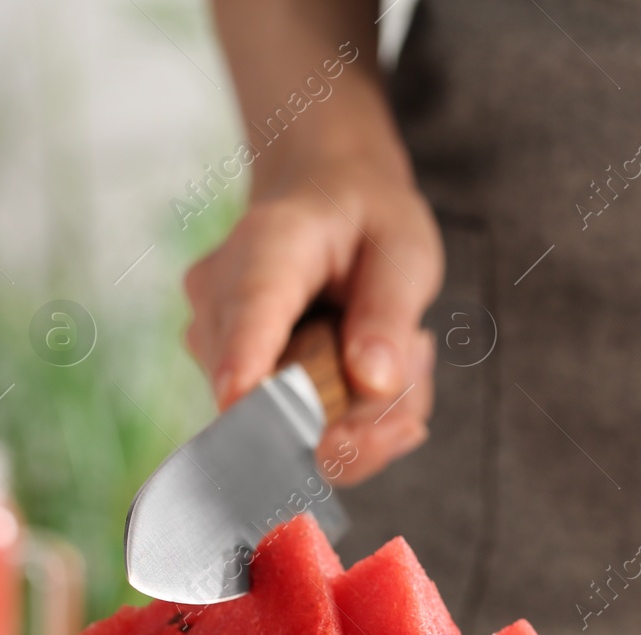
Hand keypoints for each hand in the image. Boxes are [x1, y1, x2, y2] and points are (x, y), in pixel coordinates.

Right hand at [183, 142, 442, 484]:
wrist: (323, 199)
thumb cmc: (367, 220)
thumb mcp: (405, 247)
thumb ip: (390, 311)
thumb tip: (373, 384)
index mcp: (269, 245)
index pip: (250, 309)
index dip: (245, 361)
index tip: (241, 401)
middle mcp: (222, 298)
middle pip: (265, 393)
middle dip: (354, 419)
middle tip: (421, 363)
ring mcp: (219, 344)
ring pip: (286, 425)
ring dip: (363, 416)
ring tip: (406, 348)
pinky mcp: (233, 378)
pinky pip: (297, 429)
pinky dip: (352, 418)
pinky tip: (380, 367)